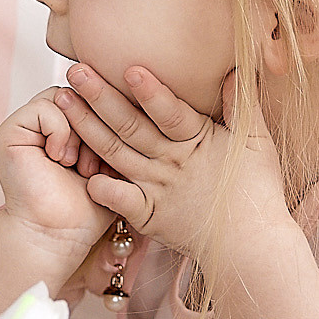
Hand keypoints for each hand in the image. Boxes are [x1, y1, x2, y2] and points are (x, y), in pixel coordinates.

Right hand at [0, 88, 116, 257]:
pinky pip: (46, 106)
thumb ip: (119, 133)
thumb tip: (140, 101)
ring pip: (65, 97)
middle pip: (81, 95)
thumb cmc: (88, 209)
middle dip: (96, 127)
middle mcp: (44, 123)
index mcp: (66, 129)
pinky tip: (58, 159)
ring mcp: (26, 125)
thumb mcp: (113, 163)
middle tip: (92, 165)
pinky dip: (60, 132)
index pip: (94, 99)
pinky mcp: (11, 130)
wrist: (58, 236)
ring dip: (78, 130)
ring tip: (76, 164)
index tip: (108, 163)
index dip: (109, 122)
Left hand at [56, 64, 291, 260]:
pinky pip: (120, 201)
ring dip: (87, 128)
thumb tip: (231, 70)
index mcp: (199, 142)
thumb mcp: (257, 144)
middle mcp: (172, 164)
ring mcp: (157, 190)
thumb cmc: (257, 193)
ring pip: (116, 154)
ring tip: (62, 102)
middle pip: (131, 128)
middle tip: (75, 72)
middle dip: (101, 97)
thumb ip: (243, 106)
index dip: (151, 93)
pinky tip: (77, 170)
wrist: (252, 249)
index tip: (128, 69)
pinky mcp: (149, 216)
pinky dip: (101, 188)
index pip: (171, 113)